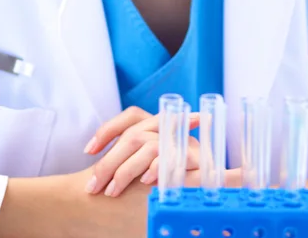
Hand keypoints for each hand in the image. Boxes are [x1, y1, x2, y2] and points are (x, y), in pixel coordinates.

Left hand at [83, 106, 199, 196]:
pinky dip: (156, 168)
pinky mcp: (196, 158)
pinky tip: (143, 183)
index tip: (89, 151)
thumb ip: (134, 160)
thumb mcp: (153, 167)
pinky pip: (171, 158)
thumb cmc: (179, 178)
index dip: (109, 129)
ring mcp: (184, 141)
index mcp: (161, 126)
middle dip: (108, 162)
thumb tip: (101, 171)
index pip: (133, 115)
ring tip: (111, 191)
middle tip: (93, 187)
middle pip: (134, 135)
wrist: (218, 186)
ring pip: (147, 146)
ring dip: (125, 170)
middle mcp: (172, 128)